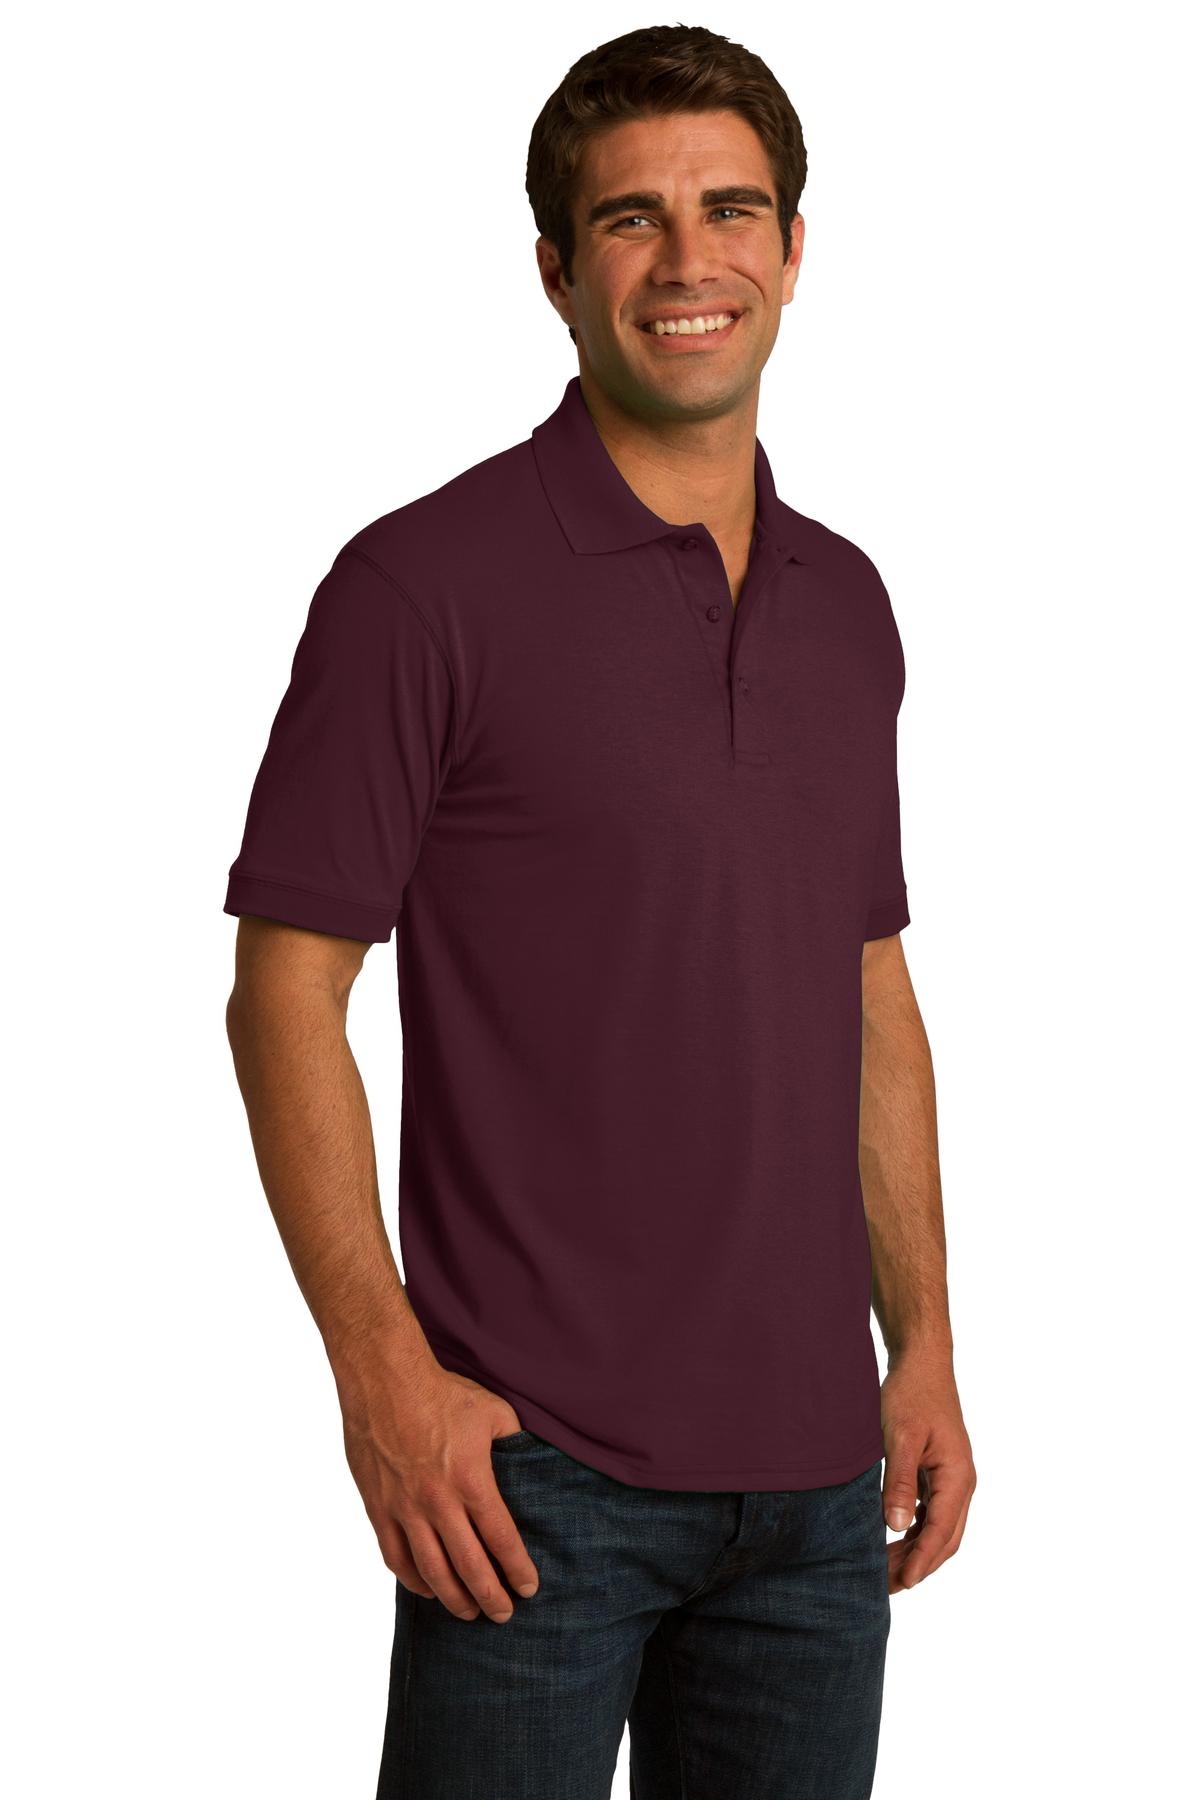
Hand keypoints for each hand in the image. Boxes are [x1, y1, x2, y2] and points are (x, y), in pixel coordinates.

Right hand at [332, 1351, 540, 1623]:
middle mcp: (438, 1501)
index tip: (528, 1589)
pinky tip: (427, 1589)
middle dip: (490, 1597)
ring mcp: (405, 1508)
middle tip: (503, 1615)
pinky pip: (395, 1557)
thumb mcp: (493, 1411)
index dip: (517, 1569)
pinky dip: (412, 1580)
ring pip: (431, 1571)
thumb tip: (531, 1460)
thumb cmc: (442, 1392)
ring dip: (453, 1599)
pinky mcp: (378, 1507)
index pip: (501, 1538)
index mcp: (471, 1479)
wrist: (385, 1379)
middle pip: (469, 1566)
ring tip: (469, 1613)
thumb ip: (514, 1442)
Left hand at [880, 1355, 974, 1592]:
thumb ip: (899, 1482)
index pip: (941, 1532)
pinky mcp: (939, 1472)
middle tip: (885, 1586)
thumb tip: (895, 1527)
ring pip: (937, 1528)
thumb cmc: (912, 1394)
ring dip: (915, 1550)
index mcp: (958, 1477)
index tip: (902, 1584)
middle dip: (918, 1565)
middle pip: (944, 1538)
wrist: (922, 1362)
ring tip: (884, 1569)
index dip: (921, 1562)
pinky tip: (892, 1539)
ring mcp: (952, 1478)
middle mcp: (961, 1483)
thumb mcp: (901, 1437)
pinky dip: (914, 1531)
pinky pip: (930, 1512)